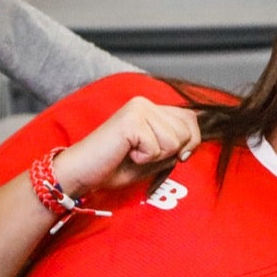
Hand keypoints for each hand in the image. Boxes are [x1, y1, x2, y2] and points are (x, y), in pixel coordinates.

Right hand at [49, 97, 201, 197]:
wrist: (81, 173)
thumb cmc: (115, 166)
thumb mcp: (154, 157)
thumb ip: (174, 147)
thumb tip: (194, 143)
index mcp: (151, 108)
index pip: (191, 120)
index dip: (191, 142)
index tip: (178, 156)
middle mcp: (145, 103)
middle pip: (186, 132)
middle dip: (169, 153)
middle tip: (140, 155)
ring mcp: (138, 110)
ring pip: (173, 141)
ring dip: (154, 156)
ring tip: (131, 153)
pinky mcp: (131, 121)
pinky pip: (157, 149)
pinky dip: (143, 159)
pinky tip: (125, 153)